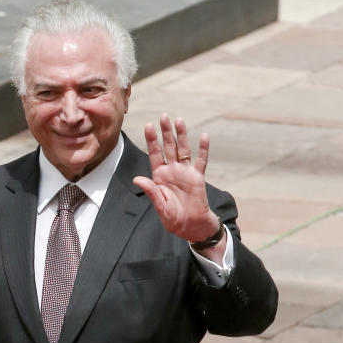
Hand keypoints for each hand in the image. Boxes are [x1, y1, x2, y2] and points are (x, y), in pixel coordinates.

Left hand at [133, 114, 221, 245]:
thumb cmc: (173, 218)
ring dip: (181, 135)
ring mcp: (185, 172)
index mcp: (159, 176)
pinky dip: (203, 149)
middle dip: (165, 132)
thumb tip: (137, 178)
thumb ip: (151, 191)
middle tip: (163, 116)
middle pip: (168, 147)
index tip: (148, 126)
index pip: (154, 154)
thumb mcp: (160, 206)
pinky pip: (201, 160)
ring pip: (183, 149)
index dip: (151, 140)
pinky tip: (204, 136)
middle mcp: (172, 171)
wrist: (191, 226)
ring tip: (179, 120)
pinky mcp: (198, 177)